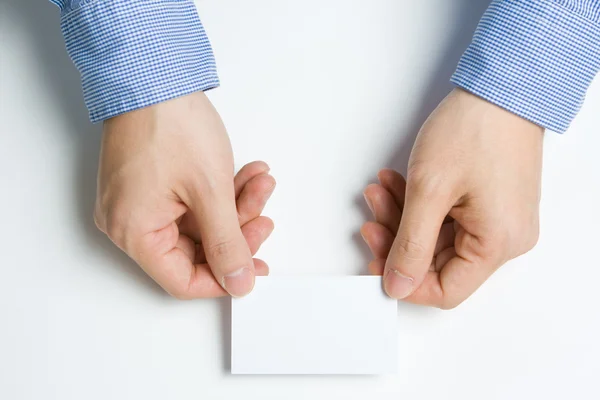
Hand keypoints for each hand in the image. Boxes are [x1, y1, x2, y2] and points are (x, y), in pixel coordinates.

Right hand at [94, 92, 275, 298]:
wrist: (151, 73)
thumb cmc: (169, 123)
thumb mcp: (210, 192)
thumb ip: (228, 244)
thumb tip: (239, 282)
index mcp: (134, 232)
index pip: (182, 280)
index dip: (224, 278)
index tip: (255, 267)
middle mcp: (129, 222)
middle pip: (194, 250)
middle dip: (237, 229)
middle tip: (264, 215)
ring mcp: (138, 201)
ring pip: (197, 223)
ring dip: (234, 205)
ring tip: (260, 183)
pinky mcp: (149, 184)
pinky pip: (189, 203)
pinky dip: (219, 192)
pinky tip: (246, 175)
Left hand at [361, 88, 542, 308]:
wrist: (502, 87)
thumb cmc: (475, 129)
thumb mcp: (429, 191)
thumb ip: (410, 245)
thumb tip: (397, 286)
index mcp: (498, 243)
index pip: (446, 290)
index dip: (405, 281)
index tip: (375, 261)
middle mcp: (505, 238)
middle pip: (438, 262)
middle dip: (397, 238)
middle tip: (370, 217)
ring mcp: (499, 219)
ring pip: (438, 238)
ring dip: (403, 216)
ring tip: (379, 191)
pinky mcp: (490, 203)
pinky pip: (449, 218)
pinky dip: (420, 205)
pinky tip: (396, 184)